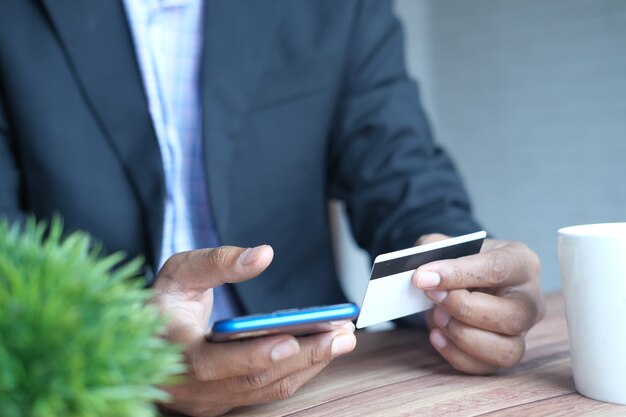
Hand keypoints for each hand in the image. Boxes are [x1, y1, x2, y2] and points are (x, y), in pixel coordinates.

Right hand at [151, 245, 356, 415]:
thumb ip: (219, 262)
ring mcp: (207, 400)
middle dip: (302, 356)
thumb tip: (263, 255)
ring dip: (308, 364)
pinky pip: (266, 390)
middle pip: (252, 378)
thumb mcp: (181, 271)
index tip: (291, 340)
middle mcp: (187, 386)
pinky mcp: (224, 401)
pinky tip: (321, 349)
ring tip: (341, 338)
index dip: (251, 355)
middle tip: (342, 334)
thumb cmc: (164, 301)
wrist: (147, 335)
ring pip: (265, 388)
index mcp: (170, 351)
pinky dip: (297, 369)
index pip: (210, 363)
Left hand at [413, 234, 544, 373]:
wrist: (461, 279)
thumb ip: (435, 250)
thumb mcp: (447, 244)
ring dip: (464, 336)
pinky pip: (487, 367)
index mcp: (521, 262)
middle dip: (464, 309)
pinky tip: (437, 335)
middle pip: (512, 316)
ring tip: (438, 316)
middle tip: (432, 297)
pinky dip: (456, 355)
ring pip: (507, 350)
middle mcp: (530, 299)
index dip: (458, 274)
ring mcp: (523, 331)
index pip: (497, 269)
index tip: (423, 278)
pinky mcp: (506, 352)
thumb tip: (423, 274)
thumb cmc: (460, 261)